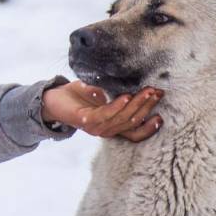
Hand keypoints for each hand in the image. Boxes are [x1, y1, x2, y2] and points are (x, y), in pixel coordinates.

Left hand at [41, 80, 162, 142]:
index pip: (136, 133)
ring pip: (122, 119)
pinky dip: (117, 106)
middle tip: (158, 92)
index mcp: (112, 126)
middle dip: (147, 106)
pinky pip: (106, 114)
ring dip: (136, 104)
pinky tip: (126, 96)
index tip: (162, 115)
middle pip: (133, 123)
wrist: (53, 98)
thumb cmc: (79, 96)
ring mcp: (96, 128)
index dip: (150, 127)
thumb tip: (138, 81)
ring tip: (146, 91)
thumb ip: (118, 93)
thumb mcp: (103, 93)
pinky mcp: (86, 121)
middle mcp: (106, 130)